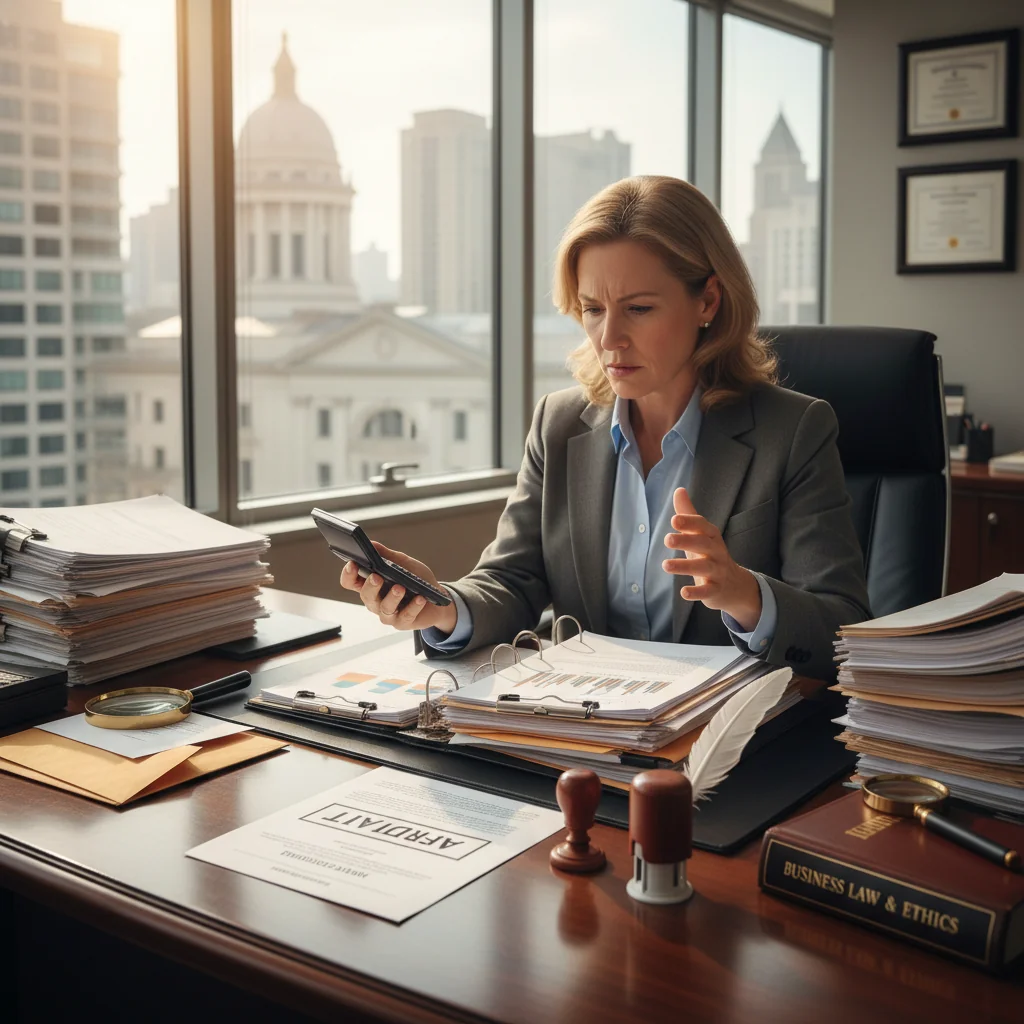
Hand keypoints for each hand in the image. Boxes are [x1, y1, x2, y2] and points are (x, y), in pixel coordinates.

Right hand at [339, 541, 458, 634]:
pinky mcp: (403, 622)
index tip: (353, 563)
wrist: (437, 599)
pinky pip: (406, 616)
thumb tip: (371, 543)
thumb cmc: (416, 579)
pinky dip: (413, 606)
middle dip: (370, 586)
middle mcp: (375, 601)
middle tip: (377, 577)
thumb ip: (387, 555)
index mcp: (370, 585)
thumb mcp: (402, 563)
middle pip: (366, 595)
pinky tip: (420, 598)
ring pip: (385, 608)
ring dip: (392, 597)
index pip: (350, 582)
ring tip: (400, 587)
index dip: (348, 574)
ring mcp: (388, 614)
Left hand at [662, 487, 761, 630]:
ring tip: (665, 565)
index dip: (690, 523)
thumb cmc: (710, 555)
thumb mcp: (700, 535)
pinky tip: (683, 593)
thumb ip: (688, 515)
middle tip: (667, 539)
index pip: (702, 526)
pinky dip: (697, 592)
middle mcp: (717, 552)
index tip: (674, 520)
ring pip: (703, 567)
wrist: (734, 585)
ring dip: (684, 566)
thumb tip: (679, 490)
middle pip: (703, 544)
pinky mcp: (716, 590)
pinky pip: (707, 591)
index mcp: (711, 536)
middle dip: (686, 541)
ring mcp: (718, 571)